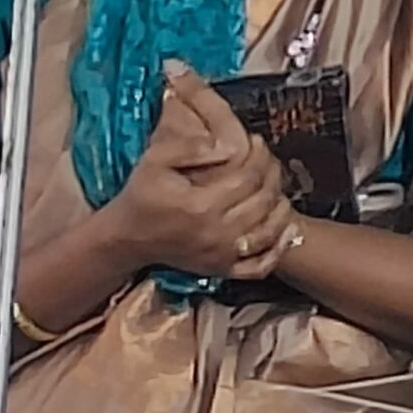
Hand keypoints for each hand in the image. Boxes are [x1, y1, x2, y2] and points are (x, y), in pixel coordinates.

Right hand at [106, 66, 294, 280]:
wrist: (128, 238)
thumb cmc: (142, 195)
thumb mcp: (154, 160)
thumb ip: (189, 147)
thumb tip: (227, 146)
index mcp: (201, 205)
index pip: (249, 178)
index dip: (259, 156)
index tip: (257, 142)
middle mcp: (216, 233)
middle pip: (264, 201)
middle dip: (273, 175)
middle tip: (269, 160)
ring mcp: (221, 256)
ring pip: (269, 231)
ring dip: (281, 207)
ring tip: (276, 186)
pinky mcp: (222, 270)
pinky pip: (262, 265)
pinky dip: (279, 248)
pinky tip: (284, 227)